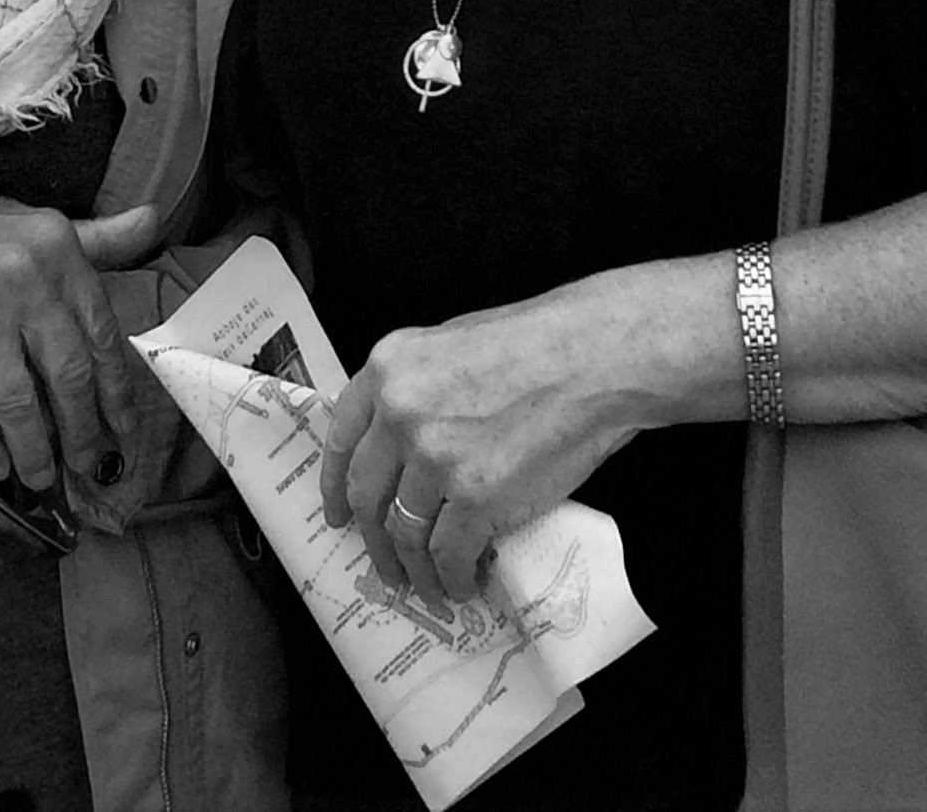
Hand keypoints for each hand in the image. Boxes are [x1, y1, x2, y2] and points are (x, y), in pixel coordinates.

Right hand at [0, 190, 160, 496]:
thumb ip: (96, 236)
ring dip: (33, 451)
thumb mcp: (35, 224)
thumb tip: (153, 221)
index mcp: (57, 250)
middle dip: (81, 431)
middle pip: (68, 375)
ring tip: (39, 476)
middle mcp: (26, 277)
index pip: (102, 332)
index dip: (116, 390)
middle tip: (87, 466)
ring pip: (19, 402)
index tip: (123, 428)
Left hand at [320, 284, 640, 609]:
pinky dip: (451, 578)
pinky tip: (462, 583)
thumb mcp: (451, 343)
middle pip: (367, 494)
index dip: (334, 486)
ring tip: (426, 585)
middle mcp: (400, 411)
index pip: (341, 439)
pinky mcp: (476, 497)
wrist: (593, 357)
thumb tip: (400, 444)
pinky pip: (447, 554)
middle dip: (372, 540)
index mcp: (389, 367)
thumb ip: (415, 388)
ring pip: (403, 532)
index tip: (336, 515)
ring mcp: (435, 456)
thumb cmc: (534, 343)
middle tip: (384, 564)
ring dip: (412, 569)